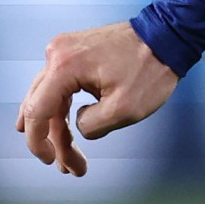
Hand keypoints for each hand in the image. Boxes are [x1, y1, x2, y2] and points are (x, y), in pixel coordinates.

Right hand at [17, 23, 179, 176]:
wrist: (167, 35)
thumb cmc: (150, 70)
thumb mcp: (124, 109)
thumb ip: (92, 125)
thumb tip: (78, 125)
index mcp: (64, 66)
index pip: (37, 111)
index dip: (38, 141)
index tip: (49, 161)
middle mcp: (57, 54)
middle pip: (41, 105)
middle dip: (53, 141)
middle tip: (69, 168)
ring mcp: (64, 50)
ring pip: (49, 97)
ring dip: (58, 128)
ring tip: (66, 158)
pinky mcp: (74, 52)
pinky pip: (59, 85)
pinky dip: (62, 109)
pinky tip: (59, 128)